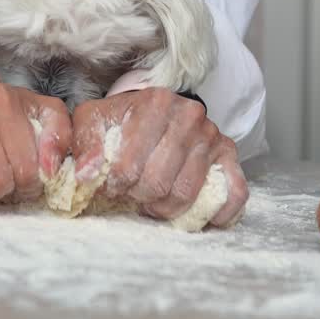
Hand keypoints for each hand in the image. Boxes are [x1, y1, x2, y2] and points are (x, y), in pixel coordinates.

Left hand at [72, 87, 247, 224]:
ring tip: (152, 200)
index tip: (110, 186)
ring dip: (165, 208)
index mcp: (155, 102)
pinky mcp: (229, 155)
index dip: (115, 186)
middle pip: (158, 183)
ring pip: (187, 193)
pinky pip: (234, 193)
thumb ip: (85, 146)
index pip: (129, 166)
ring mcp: (212, 135)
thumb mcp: (94, 122)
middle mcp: (189, 115)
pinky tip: (196, 216)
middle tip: (132, 194)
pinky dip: (218, 213)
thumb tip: (86, 175)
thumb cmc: (122, 121)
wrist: (154, 110)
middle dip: (139, 197)